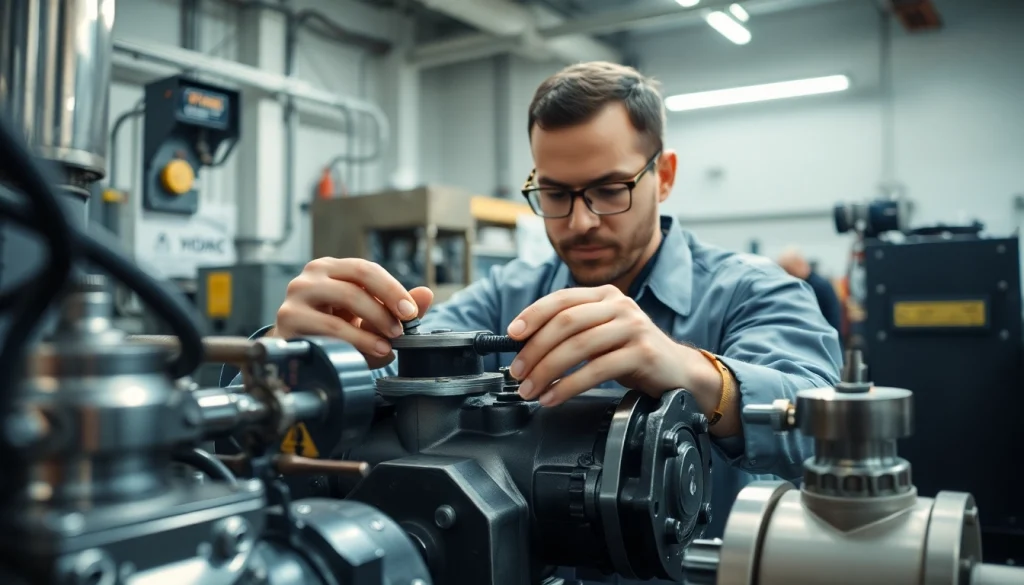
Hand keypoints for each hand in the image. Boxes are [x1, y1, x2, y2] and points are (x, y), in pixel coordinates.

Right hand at [274, 258, 433, 368]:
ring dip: (372, 325)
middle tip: (401, 330)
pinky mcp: (288, 320)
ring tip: (388, 345)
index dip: (392, 289)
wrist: (297, 354)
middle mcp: (311, 277)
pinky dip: (354, 341)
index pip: (366, 269)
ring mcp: (296, 296)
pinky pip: (327, 328)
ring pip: (343, 302)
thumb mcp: (368, 320)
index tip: (411, 311)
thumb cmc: (334, 332)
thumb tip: (426, 294)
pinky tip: (369, 352)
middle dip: (384, 307)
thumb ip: (397, 308)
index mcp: (331, 269)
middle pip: (356, 281)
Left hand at [506, 285, 715, 406]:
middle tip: (517, 373)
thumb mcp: (602, 334)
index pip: (561, 299)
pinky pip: (596, 369)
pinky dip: (568, 386)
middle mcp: (620, 305)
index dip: (532, 315)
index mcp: (605, 295)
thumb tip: (524, 344)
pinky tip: (554, 397)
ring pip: (578, 346)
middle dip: (534, 350)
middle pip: (565, 323)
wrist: (679, 372)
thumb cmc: (633, 354)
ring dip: (547, 371)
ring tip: (531, 390)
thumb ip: (572, 331)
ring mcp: (633, 327)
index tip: (511, 336)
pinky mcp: (643, 353)